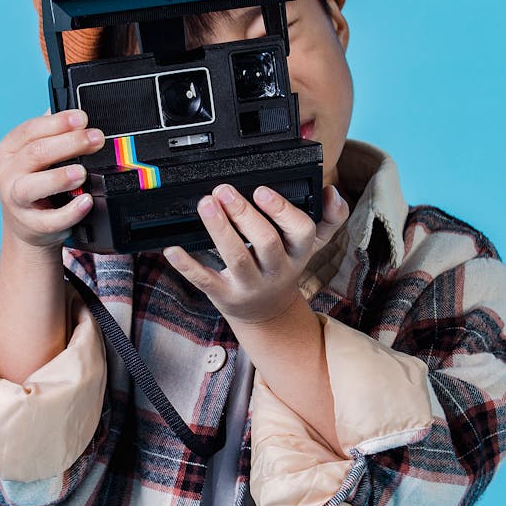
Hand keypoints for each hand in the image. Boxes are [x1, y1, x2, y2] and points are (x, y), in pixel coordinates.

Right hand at [0, 110, 104, 249]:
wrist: (27, 224)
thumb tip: (76, 109)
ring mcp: (17, 200)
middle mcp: (10, 172)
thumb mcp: (39, 154)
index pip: (30, 129)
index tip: (82, 117)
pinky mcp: (31, 225)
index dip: (57, 122)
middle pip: (36, 153)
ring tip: (82, 172)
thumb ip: (53, 132)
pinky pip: (50, 220)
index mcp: (11, 148)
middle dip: (68, 144)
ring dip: (59, 177)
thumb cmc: (37, 181)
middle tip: (95, 139)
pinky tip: (86, 201)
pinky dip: (70, 212)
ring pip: (33, 186)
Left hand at [163, 183, 348, 325]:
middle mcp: (276, 271)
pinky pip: (204, 280)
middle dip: (245, 215)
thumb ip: (327, 218)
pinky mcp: (224, 296)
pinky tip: (173, 248)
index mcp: (297, 254)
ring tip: (205, 204)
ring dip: (219, 230)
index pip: (301, 232)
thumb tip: (332, 192)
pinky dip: (187, 264)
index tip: (261, 190)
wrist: (268, 315)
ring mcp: (249, 286)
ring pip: (237, 259)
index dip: (282, 211)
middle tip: (224, 190)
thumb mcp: (308, 246)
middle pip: (266, 243)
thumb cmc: (281, 268)